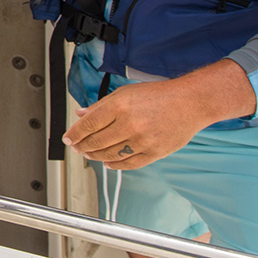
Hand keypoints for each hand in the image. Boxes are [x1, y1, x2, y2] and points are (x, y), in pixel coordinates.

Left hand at [63, 61, 253, 168]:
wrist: (190, 102)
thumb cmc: (158, 95)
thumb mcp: (125, 93)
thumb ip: (101, 106)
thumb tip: (81, 114)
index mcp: (120, 106)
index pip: (88, 124)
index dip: (74, 133)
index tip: (67, 139)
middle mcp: (130, 124)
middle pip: (97, 141)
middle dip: (82, 146)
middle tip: (76, 147)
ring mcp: (143, 140)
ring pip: (111, 155)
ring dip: (96, 156)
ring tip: (89, 154)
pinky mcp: (155, 152)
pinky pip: (129, 164)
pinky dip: (115, 165)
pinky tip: (108, 163)